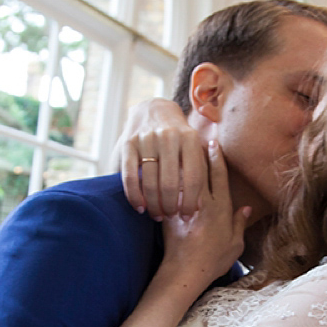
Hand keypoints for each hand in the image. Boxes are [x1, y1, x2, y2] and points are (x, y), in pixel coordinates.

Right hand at [118, 98, 207, 218]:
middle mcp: (169, 137)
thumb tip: (198, 206)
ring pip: (150, 183)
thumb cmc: (178, 138)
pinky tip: (140, 207)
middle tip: (169, 216)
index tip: (188, 216)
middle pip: (170, 184)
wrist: (154, 110)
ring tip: (157, 215)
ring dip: (153, 205)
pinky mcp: (128, 143)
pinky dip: (134, 196)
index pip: (193, 179)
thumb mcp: (192, 147)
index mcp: (190, 139)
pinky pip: (130, 176)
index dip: (191, 202)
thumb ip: (196, 170)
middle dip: (170, 207)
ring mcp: (147, 139)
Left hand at [158, 140, 247, 290]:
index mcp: (222, 207)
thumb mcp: (235, 244)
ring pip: (182, 177)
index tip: (213, 142)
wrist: (186, 272)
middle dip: (197, 151)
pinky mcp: (169, 213)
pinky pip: (168, 191)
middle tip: (193, 134)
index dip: (217, 157)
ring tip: (176, 147)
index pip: (220, 175)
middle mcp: (204, 203)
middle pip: (200, 170)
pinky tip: (162, 167)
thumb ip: (239, 224)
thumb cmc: (213, 261)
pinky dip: (165, 178)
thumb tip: (246, 209)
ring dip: (180, 161)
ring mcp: (185, 206)